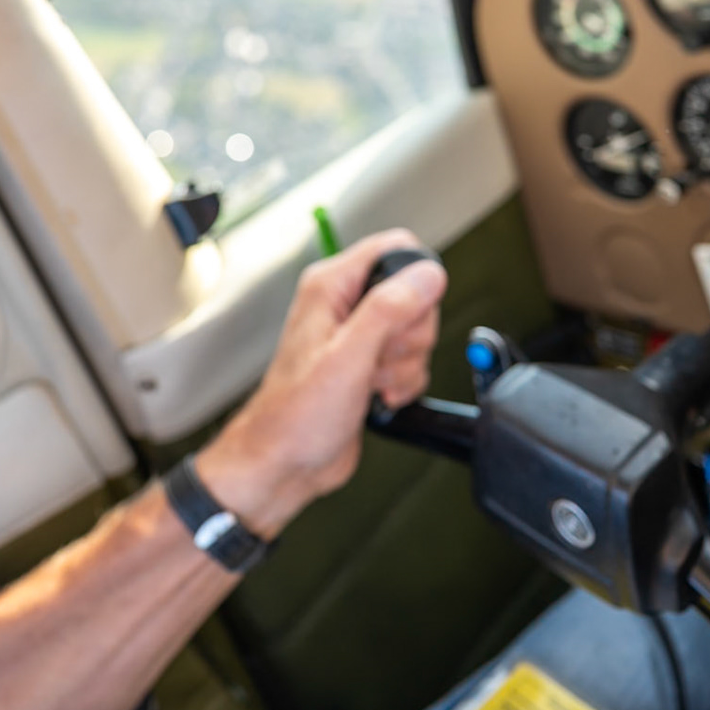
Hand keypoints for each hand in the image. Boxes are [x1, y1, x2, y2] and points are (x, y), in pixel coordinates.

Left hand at [193, 228, 445, 538]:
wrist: (284, 462)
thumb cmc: (296, 413)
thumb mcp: (348, 356)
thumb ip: (388, 309)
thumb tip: (426, 275)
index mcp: (331, 285)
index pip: (396, 248)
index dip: (415, 280)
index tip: (405, 316)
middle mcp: (344, 304)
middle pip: (415, 294)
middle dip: (409, 334)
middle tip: (379, 357)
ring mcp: (358, 335)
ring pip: (415, 331)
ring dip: (405, 364)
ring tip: (371, 380)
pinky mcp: (369, 363)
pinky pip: (411, 360)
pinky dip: (403, 382)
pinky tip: (377, 395)